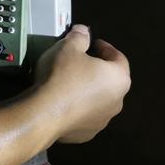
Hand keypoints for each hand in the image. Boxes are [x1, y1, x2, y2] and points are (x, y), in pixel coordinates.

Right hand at [33, 24, 130, 143]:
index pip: (118, 57)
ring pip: (98, 100)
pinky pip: (84, 115)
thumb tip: (83, 31)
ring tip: (67, 83)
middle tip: (77, 61)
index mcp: (118, 77)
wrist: (45, 113)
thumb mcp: (68, 47)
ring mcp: (103, 120)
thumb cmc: (62, 75)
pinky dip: (77, 108)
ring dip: (87, 91)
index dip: (104, 47)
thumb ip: (79, 36)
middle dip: (95, 70)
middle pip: (109, 80)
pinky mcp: (87, 134)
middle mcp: (118, 101)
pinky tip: (61, 102)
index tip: (92, 43)